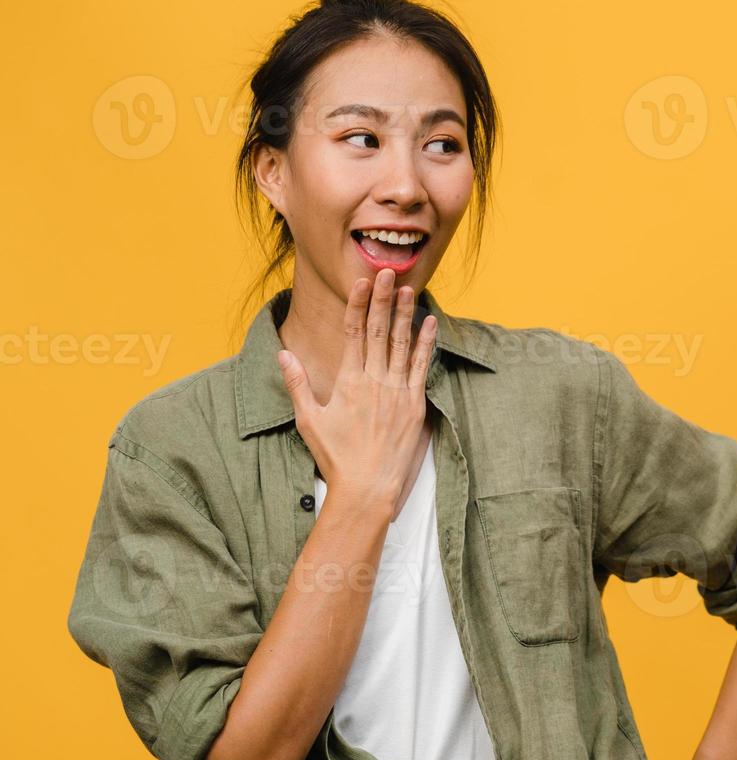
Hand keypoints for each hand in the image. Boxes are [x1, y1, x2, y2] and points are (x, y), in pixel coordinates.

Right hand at [276, 268, 436, 512]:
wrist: (368, 487)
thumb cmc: (336, 457)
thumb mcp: (309, 420)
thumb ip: (297, 384)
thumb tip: (283, 354)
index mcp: (348, 381)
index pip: (353, 333)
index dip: (358, 305)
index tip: (362, 283)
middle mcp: (374, 381)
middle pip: (377, 331)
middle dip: (382, 299)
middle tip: (387, 272)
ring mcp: (396, 391)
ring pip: (401, 344)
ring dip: (405, 315)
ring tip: (408, 289)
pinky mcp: (414, 404)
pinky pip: (420, 367)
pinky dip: (425, 344)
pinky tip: (429, 323)